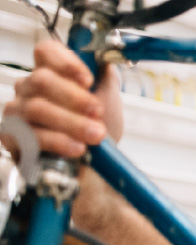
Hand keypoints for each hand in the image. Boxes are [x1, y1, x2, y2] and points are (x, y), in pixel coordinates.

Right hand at [4, 40, 122, 158]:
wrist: (94, 165)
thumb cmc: (98, 128)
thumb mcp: (108, 99)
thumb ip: (105, 76)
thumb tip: (105, 56)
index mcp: (51, 73)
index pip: (46, 51)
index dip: (66, 62)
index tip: (88, 80)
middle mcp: (29, 89)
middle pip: (41, 80)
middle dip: (75, 98)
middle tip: (97, 112)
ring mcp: (17, 111)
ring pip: (36, 108)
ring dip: (71, 122)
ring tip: (95, 135)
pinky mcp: (11, 136)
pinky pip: (30, 135)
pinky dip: (58, 141)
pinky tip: (77, 148)